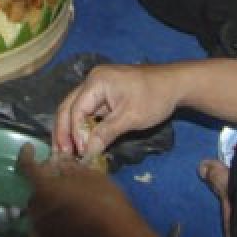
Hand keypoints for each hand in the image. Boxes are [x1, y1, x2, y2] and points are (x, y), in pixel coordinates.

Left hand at [17, 145, 151, 236]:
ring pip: (39, 206)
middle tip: (57, 174)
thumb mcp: (92, 177)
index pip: (26, 166)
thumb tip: (61, 162)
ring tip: (63, 194)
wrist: (117, 235)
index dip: (26, 154)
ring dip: (47, 197)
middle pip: (34, 188)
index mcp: (45, 188)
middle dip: (43, 179)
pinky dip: (49, 215)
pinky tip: (63, 212)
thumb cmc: (106, 203)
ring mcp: (41, 226)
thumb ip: (71, 168)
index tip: (30, 147)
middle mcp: (37, 208)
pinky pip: (43, 223)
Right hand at [54, 64, 180, 158]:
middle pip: (69, 107)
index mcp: (96, 81)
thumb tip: (87, 152)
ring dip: (70, 130)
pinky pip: (87, 111)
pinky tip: (80, 142)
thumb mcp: (130, 117)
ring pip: (75, 109)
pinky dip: (82, 127)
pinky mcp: (104, 96)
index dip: (75, 132)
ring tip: (66, 152)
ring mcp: (97, 88)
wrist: (174, 84)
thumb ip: (106, 133)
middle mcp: (92, 82)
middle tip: (61, 155)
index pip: (76, 108)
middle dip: (63, 131)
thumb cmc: (154, 97)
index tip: (79, 153)